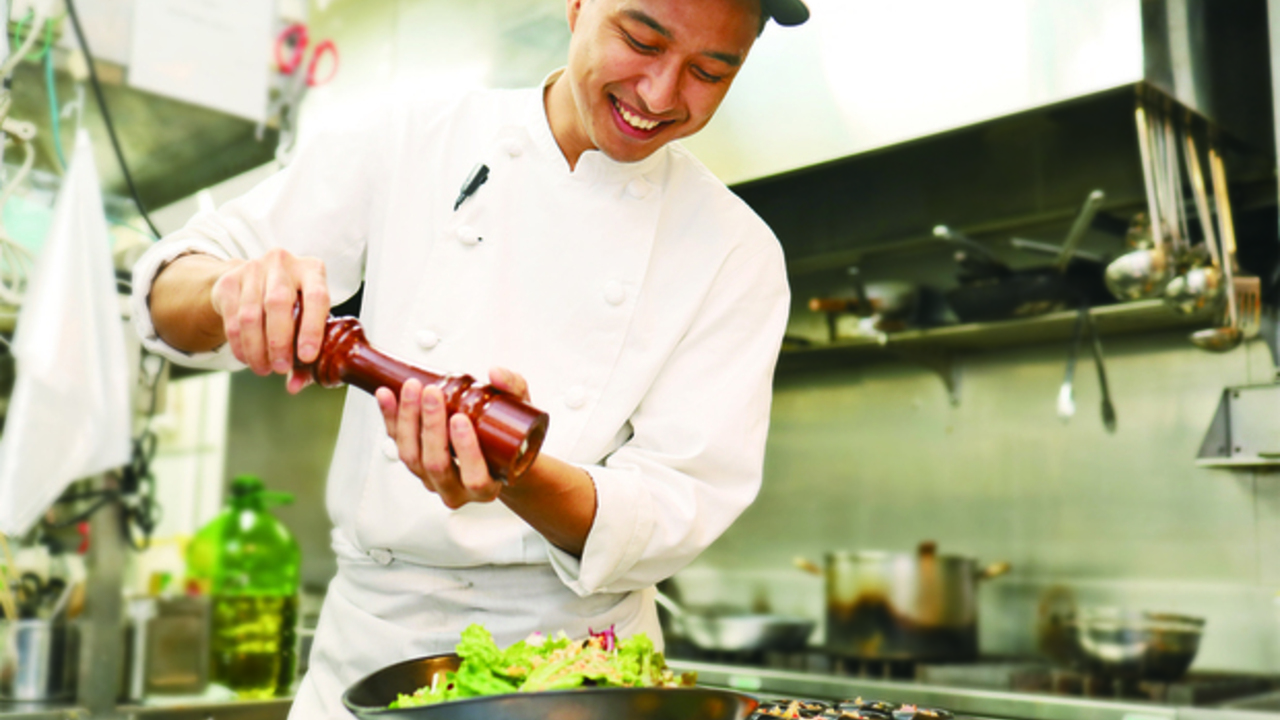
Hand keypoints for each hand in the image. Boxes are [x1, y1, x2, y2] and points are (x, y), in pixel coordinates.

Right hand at [209, 248, 328, 393]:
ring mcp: (253, 268)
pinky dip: (239, 345)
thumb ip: (306, 354)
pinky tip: (247, 358)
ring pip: (251, 315)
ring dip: (256, 349)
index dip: (312, 330)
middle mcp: (283, 263)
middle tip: (281, 368)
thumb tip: (294, 386)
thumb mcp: (306, 320)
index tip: (307, 358)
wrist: (254, 280)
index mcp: (312, 269)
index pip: (316, 297)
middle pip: (278, 303)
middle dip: (279, 342)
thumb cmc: (292, 304)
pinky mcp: (229, 281)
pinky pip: (232, 319)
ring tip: (264, 369)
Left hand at [375, 368, 530, 508]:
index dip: (466, 450)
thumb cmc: (508, 438)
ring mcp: (430, 480)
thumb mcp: (522, 414)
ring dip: (408, 420)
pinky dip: (390, 417)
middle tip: (433, 395)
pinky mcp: (414, 463)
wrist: (494, 452)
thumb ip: (514, 389)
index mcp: (486, 487)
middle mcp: (456, 489)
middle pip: (436, 465)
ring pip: (411, 456)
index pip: (474, 476)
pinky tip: (387, 395)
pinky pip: (397, 442)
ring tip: (413, 389)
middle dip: (431, 426)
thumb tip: (496, 374)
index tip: (460, 420)